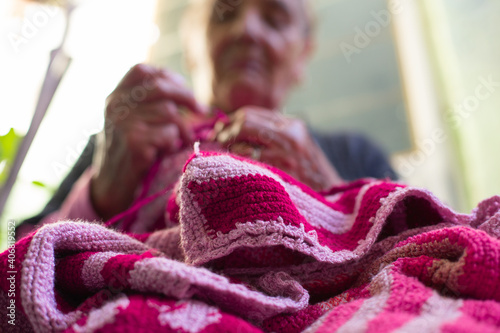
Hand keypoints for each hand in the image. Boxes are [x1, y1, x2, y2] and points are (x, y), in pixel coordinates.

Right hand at [91, 64, 205, 218]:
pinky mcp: (134, 142)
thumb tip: (187, 92)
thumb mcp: (131, 122)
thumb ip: (148, 104)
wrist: (110, 186)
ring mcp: (123, 123)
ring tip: (180, 141)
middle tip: (201, 110)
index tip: (184, 89)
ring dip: (182, 128)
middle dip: (186, 97)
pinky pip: (168, 133)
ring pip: (168, 112)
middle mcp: (116, 106)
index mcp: (115, 97)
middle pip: (160, 87)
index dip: (167, 76)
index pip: (141, 71)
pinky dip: (173, 144)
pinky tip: (165, 152)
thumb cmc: (130, 152)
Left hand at [213, 106, 342, 190]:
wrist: (332, 198)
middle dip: (226, 132)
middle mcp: (289, 134)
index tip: (221, 131)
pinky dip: (235, 164)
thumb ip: (273, 135)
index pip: (251, 113)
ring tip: (227, 159)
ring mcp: (283, 153)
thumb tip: (234, 128)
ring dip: (228, 150)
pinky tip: (235, 171)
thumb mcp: (298, 147)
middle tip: (217, 143)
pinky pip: (245, 161)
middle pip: (244, 121)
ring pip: (241, 142)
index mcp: (292, 125)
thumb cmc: (310, 176)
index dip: (231, 121)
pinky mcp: (278, 171)